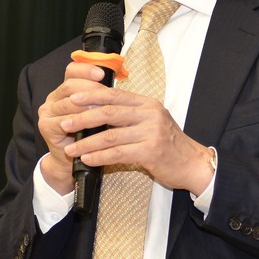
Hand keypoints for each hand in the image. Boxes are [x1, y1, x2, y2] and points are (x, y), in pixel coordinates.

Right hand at [35, 61, 117, 194]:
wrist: (76, 159)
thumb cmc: (90, 134)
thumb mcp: (97, 113)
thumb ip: (100, 98)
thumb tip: (117, 85)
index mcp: (65, 90)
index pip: (72, 71)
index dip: (86, 69)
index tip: (102, 73)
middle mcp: (53, 98)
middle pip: (70, 84)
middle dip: (90, 88)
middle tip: (107, 94)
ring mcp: (47, 112)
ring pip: (67, 103)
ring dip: (86, 106)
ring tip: (102, 109)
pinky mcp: (46, 127)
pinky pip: (62, 121)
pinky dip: (77, 122)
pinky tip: (89, 124)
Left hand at [53, 76, 214, 196]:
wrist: (192, 163)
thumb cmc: (169, 144)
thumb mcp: (153, 122)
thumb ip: (131, 115)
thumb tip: (99, 112)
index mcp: (148, 104)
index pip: (115, 95)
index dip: (91, 95)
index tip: (73, 98)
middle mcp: (150, 114)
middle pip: (109, 112)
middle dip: (83, 118)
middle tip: (65, 123)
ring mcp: (151, 131)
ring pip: (111, 134)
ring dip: (87, 142)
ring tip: (71, 149)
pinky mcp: (151, 151)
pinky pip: (119, 153)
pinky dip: (100, 156)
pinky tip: (88, 159)